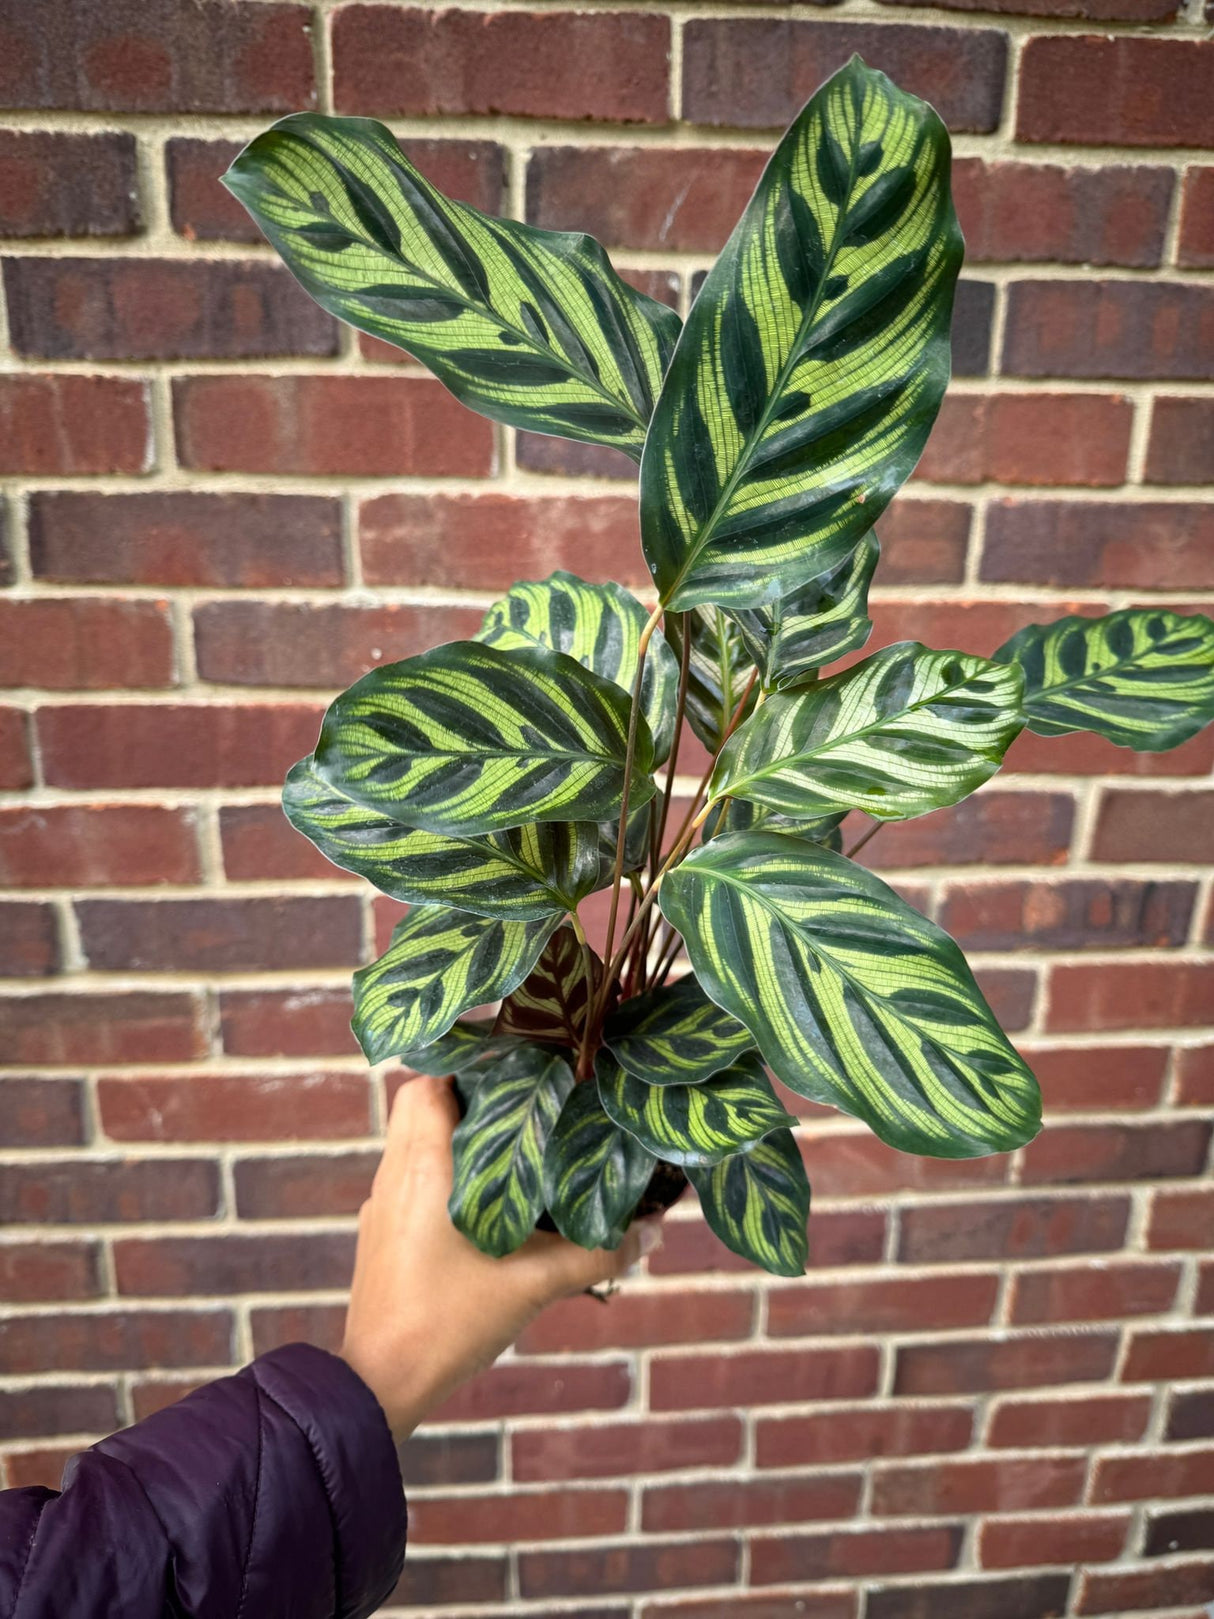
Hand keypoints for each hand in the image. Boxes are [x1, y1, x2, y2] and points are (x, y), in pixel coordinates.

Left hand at [340, 1073, 660, 1438]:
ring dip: (459, 1136)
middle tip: (525, 1103)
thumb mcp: (530, 1285)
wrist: (380, 1385)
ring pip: (416, 1143)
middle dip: (471, 1096)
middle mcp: (396, 1175)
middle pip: (422, 1104)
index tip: (518, 1065)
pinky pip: (413, 1179)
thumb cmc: (446, 1324)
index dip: (470, 1064)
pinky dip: (446, 1173)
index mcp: (423, 1166)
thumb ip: (593, 1255)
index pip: (429, 1081)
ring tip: (516, 1144)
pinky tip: (489, 1200)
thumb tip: (651, 1232)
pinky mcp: (383, 1235)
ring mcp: (385, 1206)